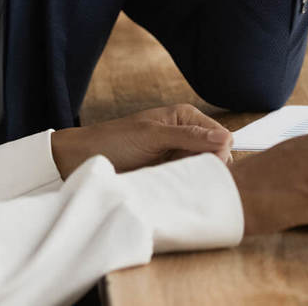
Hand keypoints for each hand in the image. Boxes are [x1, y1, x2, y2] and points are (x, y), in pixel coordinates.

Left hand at [50, 104, 232, 177]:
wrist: (83, 159)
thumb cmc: (114, 140)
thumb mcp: (152, 136)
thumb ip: (189, 136)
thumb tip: (225, 138)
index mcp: (185, 117)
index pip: (221, 136)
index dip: (219, 152)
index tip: (208, 166)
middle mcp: (185, 135)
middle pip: (216, 155)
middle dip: (208, 167)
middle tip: (188, 176)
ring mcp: (177, 155)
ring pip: (203, 171)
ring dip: (195, 179)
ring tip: (177, 183)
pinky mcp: (168, 173)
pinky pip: (187, 182)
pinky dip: (184, 187)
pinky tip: (175, 190)